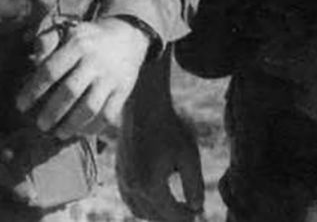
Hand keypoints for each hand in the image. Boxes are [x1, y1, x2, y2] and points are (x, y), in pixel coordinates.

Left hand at [15, 17, 151, 137]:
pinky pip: (108, 114)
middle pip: (70, 91)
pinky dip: (93, 127)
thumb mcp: (68, 30)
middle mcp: (95, 61)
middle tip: (40, 125)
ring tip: (59, 133)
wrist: (127, 36)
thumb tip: (34, 59)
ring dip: (71, 124)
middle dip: (52, 112)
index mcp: (78, 44)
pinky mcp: (124, 90)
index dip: (33, 90)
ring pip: (89, 107)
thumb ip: (47, 41)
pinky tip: (81, 132)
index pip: (51, 70)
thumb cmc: (88, 38)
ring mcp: (111, 77)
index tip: (21, 106)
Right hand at [117, 53, 203, 221]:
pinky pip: (130, 198)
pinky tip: (156, 195)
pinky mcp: (118, 171)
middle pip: (154, 217)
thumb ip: (194, 185)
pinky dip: (143, 203)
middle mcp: (133, 187)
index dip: (187, 217)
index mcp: (150, 186)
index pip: (172, 215)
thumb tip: (197, 208)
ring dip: (156, 213)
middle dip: (173, 216)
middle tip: (188, 211)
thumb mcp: (189, 155)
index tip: (198, 214)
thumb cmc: (169, 128)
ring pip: (139, 211)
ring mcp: (123, 180)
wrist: (144, 105)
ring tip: (174, 206)